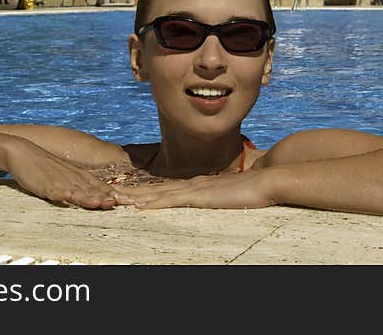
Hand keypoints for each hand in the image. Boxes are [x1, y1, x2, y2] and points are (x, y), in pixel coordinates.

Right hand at [5, 138, 116, 208]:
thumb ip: (78, 182)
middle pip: (89, 188)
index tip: (118, 200)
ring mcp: (58, 180)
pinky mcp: (45, 184)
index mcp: (77, 174)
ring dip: (86, 197)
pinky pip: (54, 190)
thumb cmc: (44, 166)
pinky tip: (67, 199)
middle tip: (114, 204)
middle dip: (101, 197)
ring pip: (75, 190)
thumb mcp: (64, 173)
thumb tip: (93, 192)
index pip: (96, 184)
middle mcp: (70, 177)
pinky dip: (61, 195)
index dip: (107, 192)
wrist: (23, 152)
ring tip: (97, 203)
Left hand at [114, 171, 274, 209]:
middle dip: (135, 192)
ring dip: (137, 197)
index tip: (132, 192)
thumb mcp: (233, 192)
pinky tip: (139, 205)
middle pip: (157, 189)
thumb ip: (222, 193)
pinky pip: (171, 200)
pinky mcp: (200, 196)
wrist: (268, 177)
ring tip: (117, 198)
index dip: (149, 191)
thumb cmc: (256, 186)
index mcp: (200, 184)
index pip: (168, 188)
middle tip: (113, 193)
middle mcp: (193, 184)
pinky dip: (153, 203)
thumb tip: (219, 197)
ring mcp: (195, 189)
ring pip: (158, 194)